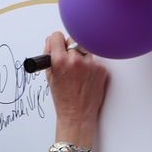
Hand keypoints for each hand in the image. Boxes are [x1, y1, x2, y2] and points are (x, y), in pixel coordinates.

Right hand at [44, 32, 107, 151]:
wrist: (77, 114)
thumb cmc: (62, 98)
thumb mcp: (50, 77)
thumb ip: (49, 56)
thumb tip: (51, 40)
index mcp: (60, 61)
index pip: (57, 36)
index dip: (56, 42)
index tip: (58, 47)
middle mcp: (76, 60)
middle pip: (72, 39)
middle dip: (69, 48)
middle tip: (69, 61)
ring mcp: (91, 64)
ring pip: (85, 49)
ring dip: (81, 56)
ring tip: (78, 71)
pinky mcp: (101, 70)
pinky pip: (95, 60)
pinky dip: (91, 66)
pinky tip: (86, 78)